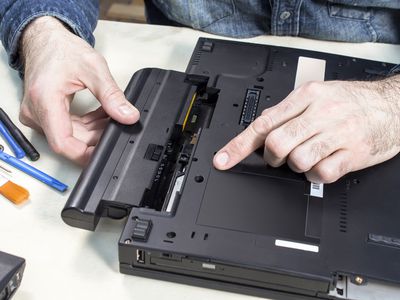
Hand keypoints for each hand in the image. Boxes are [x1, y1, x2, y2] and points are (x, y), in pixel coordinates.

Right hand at [20, 17, 139, 164]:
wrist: (46, 39)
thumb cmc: (63, 49)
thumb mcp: (94, 70)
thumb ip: (112, 96)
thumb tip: (128, 116)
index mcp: (44, 101)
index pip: (63, 143)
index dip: (85, 154)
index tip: (105, 153)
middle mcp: (36, 112)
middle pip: (70, 140)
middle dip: (97, 137)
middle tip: (118, 126)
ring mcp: (38, 114)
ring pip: (71, 136)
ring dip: (94, 130)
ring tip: (112, 116)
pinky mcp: (44, 114)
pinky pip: (68, 127)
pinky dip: (87, 124)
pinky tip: (102, 115)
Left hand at [213, 77, 399, 182]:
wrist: (393, 106)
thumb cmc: (351, 101)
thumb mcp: (317, 94)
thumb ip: (287, 111)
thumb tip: (260, 128)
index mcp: (306, 96)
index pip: (263, 123)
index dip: (238, 145)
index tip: (222, 160)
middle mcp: (320, 113)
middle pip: (276, 144)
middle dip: (272, 157)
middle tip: (280, 156)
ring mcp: (337, 134)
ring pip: (297, 161)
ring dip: (296, 165)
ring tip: (308, 155)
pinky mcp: (352, 154)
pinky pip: (321, 174)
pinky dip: (316, 175)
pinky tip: (323, 163)